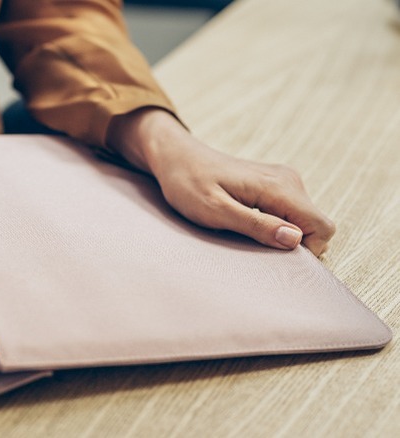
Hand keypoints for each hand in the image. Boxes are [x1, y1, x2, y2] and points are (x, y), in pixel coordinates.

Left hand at [107, 109, 335, 255]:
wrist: (176, 157)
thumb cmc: (188, 183)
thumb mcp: (215, 211)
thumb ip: (255, 225)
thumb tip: (295, 239)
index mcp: (278, 187)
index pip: (322, 227)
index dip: (305, 250)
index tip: (271, 255)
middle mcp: (288, 180)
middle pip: (316, 226)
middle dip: (292, 245)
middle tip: (252, 246)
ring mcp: (283, 180)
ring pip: (303, 221)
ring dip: (281, 235)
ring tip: (244, 232)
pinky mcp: (274, 185)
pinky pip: (290, 213)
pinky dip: (275, 226)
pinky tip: (245, 223)